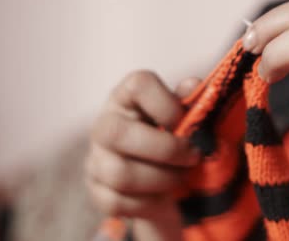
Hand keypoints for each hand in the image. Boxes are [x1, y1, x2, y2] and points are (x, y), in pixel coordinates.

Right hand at [85, 71, 201, 239]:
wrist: (157, 177)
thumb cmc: (171, 136)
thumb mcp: (183, 116)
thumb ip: (189, 101)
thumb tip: (193, 85)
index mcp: (127, 97)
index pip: (138, 84)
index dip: (166, 103)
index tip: (185, 121)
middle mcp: (105, 124)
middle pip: (118, 133)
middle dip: (167, 149)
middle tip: (193, 156)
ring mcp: (96, 159)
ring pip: (121, 174)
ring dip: (163, 180)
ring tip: (181, 177)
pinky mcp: (95, 191)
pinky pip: (117, 203)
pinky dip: (149, 203)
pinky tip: (163, 195)